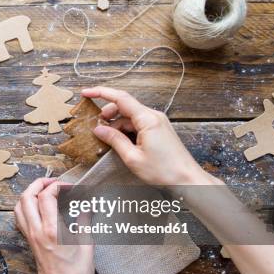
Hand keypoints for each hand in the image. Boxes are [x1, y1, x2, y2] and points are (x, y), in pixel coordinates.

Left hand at [15, 178, 93, 273]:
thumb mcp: (87, 245)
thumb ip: (85, 221)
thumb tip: (87, 204)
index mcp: (52, 231)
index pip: (46, 197)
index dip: (57, 186)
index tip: (69, 187)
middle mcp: (37, 232)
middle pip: (27, 197)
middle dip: (38, 184)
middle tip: (53, 182)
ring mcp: (30, 237)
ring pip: (19, 207)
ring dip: (29, 194)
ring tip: (43, 191)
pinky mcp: (29, 243)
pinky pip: (19, 219)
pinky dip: (25, 207)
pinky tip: (37, 207)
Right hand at [82, 87, 216, 185]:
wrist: (187, 180)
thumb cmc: (164, 171)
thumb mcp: (132, 158)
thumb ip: (114, 140)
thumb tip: (99, 129)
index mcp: (147, 119)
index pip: (120, 98)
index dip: (101, 93)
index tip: (86, 92)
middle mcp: (154, 116)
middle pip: (124, 107)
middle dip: (107, 114)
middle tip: (96, 128)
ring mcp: (158, 122)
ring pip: (130, 117)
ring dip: (116, 125)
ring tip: (107, 140)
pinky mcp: (159, 130)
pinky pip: (138, 124)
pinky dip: (126, 130)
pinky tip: (120, 142)